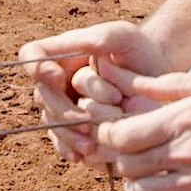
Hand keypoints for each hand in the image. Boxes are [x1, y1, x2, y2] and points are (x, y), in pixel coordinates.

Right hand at [17, 22, 168, 163]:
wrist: (157, 83)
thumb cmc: (138, 52)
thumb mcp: (125, 36)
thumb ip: (103, 36)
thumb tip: (82, 46)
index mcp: (62, 54)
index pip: (32, 55)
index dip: (37, 68)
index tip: (59, 77)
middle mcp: (58, 82)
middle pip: (43, 97)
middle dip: (65, 110)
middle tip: (90, 119)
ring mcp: (64, 108)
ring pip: (53, 124)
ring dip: (71, 134)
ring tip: (94, 141)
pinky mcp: (76, 132)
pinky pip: (64, 144)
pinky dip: (74, 149)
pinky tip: (87, 154)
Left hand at [94, 70, 190, 190]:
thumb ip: (173, 85)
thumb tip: (137, 83)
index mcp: (184, 119)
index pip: (123, 135)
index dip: (109, 137)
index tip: (115, 136)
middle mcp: (186, 152)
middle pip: (127, 164)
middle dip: (122, 161)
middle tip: (130, 158)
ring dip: (136, 187)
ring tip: (144, 180)